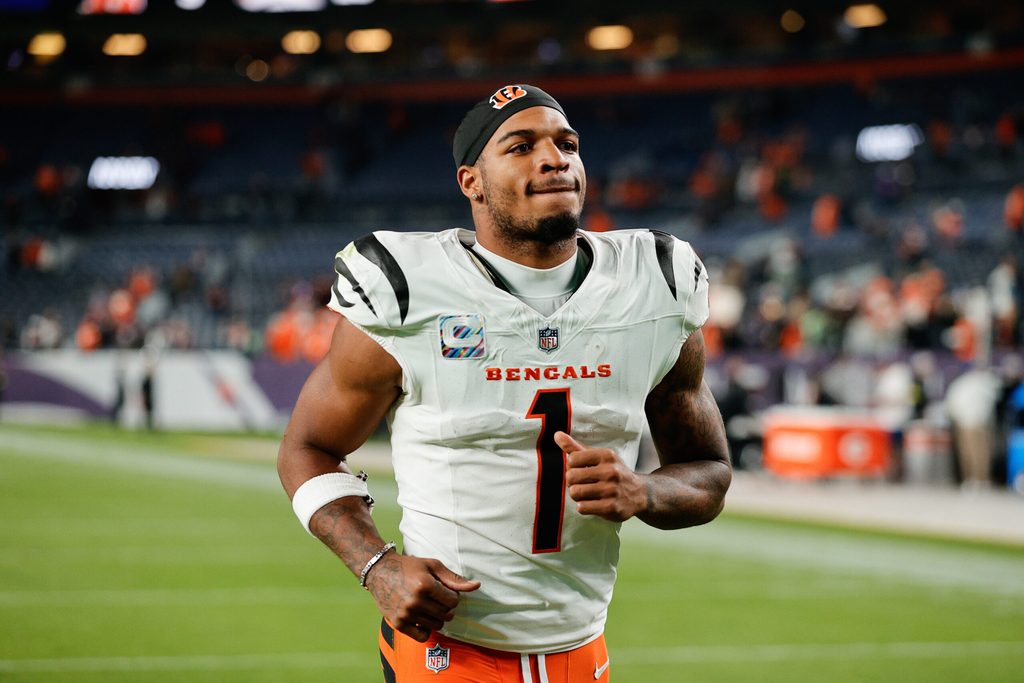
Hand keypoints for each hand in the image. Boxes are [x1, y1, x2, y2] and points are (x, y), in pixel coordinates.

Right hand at [364, 552, 480, 641]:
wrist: (379, 571)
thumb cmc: (409, 567)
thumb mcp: (432, 566)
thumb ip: (454, 578)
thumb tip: (476, 586)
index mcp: (425, 585)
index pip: (453, 601)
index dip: (452, 596)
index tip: (444, 590)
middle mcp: (415, 601)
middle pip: (447, 614)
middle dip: (446, 607)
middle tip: (437, 598)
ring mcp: (406, 614)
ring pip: (437, 625)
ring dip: (437, 617)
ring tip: (429, 606)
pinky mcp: (398, 623)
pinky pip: (423, 636)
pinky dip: (426, 629)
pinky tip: (421, 617)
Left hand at [555, 431, 647, 522]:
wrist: (640, 493)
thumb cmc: (613, 472)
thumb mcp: (598, 457)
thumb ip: (576, 447)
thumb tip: (557, 435)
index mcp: (606, 455)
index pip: (572, 459)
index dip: (572, 466)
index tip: (581, 470)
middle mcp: (610, 471)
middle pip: (571, 476)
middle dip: (572, 482)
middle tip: (582, 483)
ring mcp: (611, 490)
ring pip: (575, 493)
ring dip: (577, 495)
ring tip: (587, 493)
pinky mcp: (611, 507)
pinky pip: (582, 507)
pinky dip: (583, 506)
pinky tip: (593, 503)